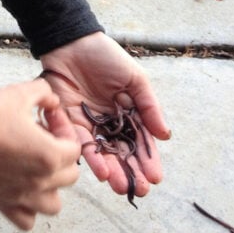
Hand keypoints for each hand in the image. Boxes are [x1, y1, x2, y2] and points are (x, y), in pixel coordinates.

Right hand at [0, 78, 80, 229]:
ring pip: (53, 204)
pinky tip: (19, 187)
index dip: (63, 129)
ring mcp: (21, 197)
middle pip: (69, 175)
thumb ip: (43, 93)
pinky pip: (27, 220)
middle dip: (60, 155)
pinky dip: (28, 208)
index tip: (46, 118)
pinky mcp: (2, 204)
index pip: (74, 148)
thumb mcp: (17, 93)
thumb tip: (51, 100)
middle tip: (41, 138)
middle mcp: (40, 181)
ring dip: (50, 186)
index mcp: (49, 155)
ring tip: (35, 167)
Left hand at [40, 31, 170, 201]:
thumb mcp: (134, 80)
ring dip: (112, 171)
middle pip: (121, 152)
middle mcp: (108, 123)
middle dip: (131, 172)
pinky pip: (80, 142)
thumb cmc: (106, 57)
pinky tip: (101, 171)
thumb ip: (149, 107)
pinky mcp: (68, 120)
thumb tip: (165, 136)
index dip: (148, 160)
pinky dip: (91, 157)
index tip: (155, 177)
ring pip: (102, 152)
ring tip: (122, 187)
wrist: (72, 42)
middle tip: (140, 190)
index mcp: (127, 113)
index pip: (140, 141)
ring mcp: (88, 124)